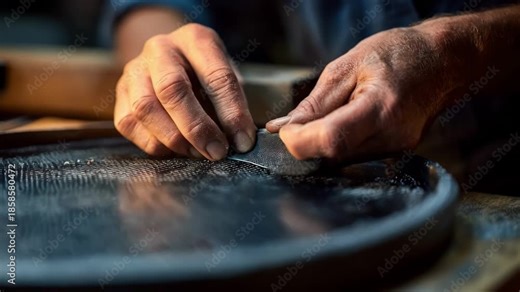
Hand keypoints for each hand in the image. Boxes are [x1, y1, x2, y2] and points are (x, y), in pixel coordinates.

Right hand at [114, 23, 256, 159]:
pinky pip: (130, 124)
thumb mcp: (226, 77)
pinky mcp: (119, 93)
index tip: (243, 140)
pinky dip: (155, 144)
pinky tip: (175, 148)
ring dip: (174, 139)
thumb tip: (238, 140)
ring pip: (145, 108)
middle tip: (216, 151)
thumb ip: (231, 103)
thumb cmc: (204, 73)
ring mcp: (135, 70)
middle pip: (172, 89)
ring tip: (197, 152)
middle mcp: (160, 49)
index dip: (232, 112)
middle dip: (197, 128)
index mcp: (196, 40)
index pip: (216, 76)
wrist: (169, 60)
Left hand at [267, 25, 466, 161]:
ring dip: (321, 144)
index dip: (299, 140)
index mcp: (380, 108)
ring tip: (325, 116)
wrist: (443, 62)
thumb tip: (282, 127)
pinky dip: (338, 144)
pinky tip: (340, 124)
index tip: (284, 130)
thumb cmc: (398, 54)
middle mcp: (391, 136)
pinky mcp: (395, 154)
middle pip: (332, 155)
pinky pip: (355, 156)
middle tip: (297, 123)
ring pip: (341, 160)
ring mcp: (396, 149)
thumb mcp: (347, 66)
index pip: (330, 139)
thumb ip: (314, 102)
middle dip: (305, 142)